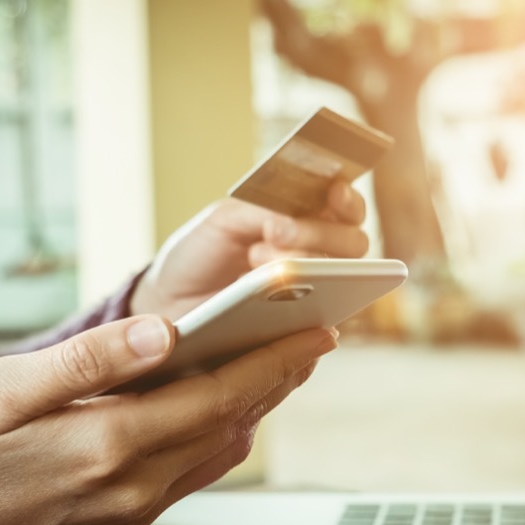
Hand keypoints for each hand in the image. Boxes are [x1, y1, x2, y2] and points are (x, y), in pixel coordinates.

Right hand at [0, 315, 336, 524]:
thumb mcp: (4, 389)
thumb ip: (90, 362)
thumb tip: (163, 332)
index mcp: (107, 443)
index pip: (216, 397)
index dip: (272, 362)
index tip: (313, 331)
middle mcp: (132, 484)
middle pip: (230, 424)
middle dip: (277, 379)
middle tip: (312, 338)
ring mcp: (130, 506)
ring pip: (217, 452)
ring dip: (254, 407)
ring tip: (277, 364)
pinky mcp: (122, 515)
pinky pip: (191, 472)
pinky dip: (220, 435)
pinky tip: (222, 409)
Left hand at [131, 179, 368, 320]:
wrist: (171, 302)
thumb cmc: (200, 254)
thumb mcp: (227, 218)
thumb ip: (265, 210)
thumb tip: (290, 223)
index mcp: (305, 220)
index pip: (347, 208)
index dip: (348, 200)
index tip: (334, 192)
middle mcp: (317, 256)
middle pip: (353, 244)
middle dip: (319, 232)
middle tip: (275, 232)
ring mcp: (315, 295)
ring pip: (342, 280)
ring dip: (304, 263)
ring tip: (260, 258)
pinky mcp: (301, 333)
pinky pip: (319, 322)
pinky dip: (300, 304)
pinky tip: (270, 293)